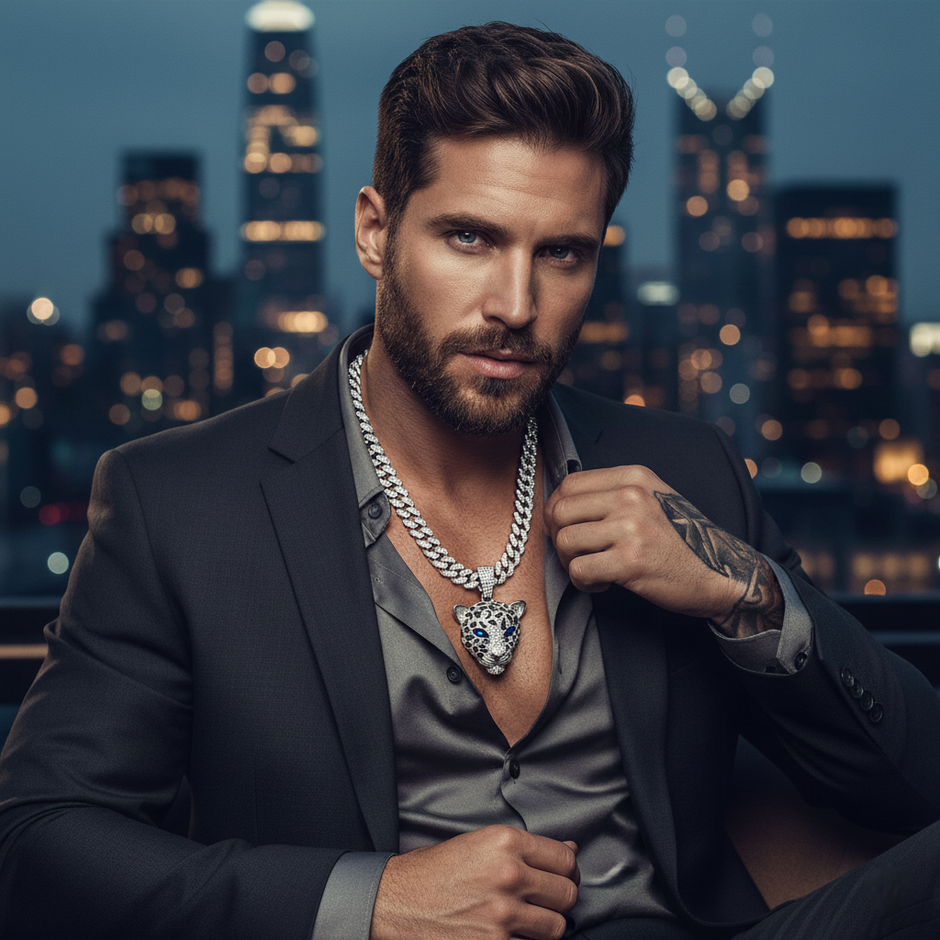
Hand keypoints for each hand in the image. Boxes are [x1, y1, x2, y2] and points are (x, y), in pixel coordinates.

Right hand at [370, 825, 578, 939]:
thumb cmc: (433, 872)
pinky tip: (509, 935)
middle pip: (567, 894)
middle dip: (559, 900)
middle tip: (545, 902)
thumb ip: (524, 848)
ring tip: (526, 922)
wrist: (395, 902)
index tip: (563, 877)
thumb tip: (569, 851)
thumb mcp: (478, 844)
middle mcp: (508, 874)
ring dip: (545, 927)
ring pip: (556, 927)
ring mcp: (502, 913)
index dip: (567, 871)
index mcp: (504, 841)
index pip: (564, 859)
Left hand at [544, 466, 782, 635]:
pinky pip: (579, 570)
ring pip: (565, 540)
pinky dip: (583, 583)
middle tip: (574, 554)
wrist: (721, 573)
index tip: (565, 528)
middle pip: (560, 510)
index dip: (557, 509)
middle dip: (558, 537)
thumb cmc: (681, 540)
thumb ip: (612, 494)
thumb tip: (560, 504)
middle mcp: (632, 496)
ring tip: (590, 569)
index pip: (570, 483)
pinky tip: (601, 584)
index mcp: (634, 477)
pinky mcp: (632, 561)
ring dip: (569, 562)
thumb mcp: (651, 500)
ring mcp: (632, 528)